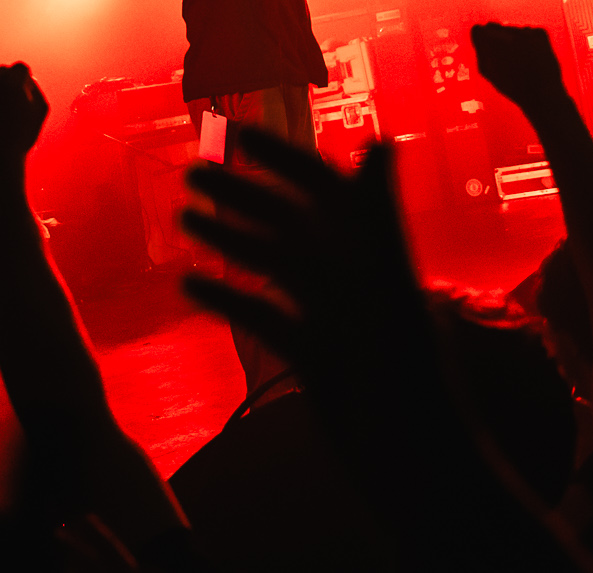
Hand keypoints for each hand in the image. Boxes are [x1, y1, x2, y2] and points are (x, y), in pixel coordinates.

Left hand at [0, 62, 49, 171]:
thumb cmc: (20, 138)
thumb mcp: (40, 111)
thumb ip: (35, 89)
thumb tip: (26, 80)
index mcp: (11, 83)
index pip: (20, 68)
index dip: (24, 81)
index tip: (24, 94)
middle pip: (0, 72)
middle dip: (6, 83)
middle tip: (10, 105)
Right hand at [183, 132, 442, 447]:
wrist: (411, 458)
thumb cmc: (408, 373)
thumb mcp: (390, 287)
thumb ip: (380, 215)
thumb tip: (382, 139)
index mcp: (371, 248)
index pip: (323, 185)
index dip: (282, 158)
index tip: (236, 134)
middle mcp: (349, 272)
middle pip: (289, 219)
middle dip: (243, 193)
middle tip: (191, 173)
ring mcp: (328, 312)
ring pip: (272, 263)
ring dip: (228, 238)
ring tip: (182, 216)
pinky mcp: (312, 352)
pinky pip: (263, 315)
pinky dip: (226, 297)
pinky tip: (187, 286)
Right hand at [470, 23, 569, 111]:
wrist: (542, 94)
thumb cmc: (512, 86)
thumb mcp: (487, 71)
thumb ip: (480, 50)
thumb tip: (480, 34)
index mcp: (489, 42)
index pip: (478, 29)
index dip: (482, 40)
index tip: (487, 49)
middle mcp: (506, 32)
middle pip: (495, 26)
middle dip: (497, 38)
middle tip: (507, 57)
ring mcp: (525, 30)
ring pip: (514, 30)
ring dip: (515, 40)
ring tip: (522, 62)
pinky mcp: (540, 32)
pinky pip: (530, 32)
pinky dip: (531, 41)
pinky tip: (533, 57)